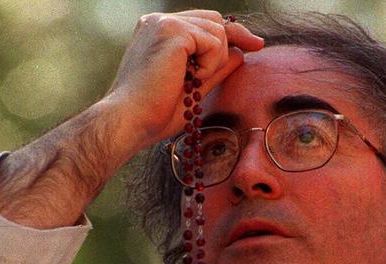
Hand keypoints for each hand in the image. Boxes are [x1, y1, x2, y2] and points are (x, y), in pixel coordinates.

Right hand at [98, 10, 263, 159]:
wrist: (130, 121)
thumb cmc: (154, 113)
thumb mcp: (192, 89)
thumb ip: (215, 70)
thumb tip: (240, 54)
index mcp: (157, 32)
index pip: (204, 23)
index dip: (232, 33)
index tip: (256, 44)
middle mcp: (158, 21)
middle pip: (215, 21)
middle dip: (233, 42)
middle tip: (244, 56)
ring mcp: (163, 23)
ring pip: (217, 32)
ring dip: (215, 63)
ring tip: (192, 83)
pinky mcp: (171, 30)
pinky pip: (213, 42)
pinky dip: (210, 65)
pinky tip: (191, 79)